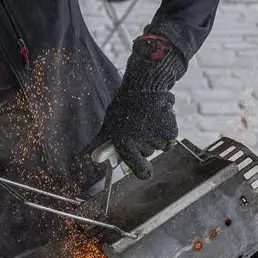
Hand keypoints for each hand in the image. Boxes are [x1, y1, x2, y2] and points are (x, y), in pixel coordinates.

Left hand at [91, 36, 186, 179]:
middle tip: (141, 128)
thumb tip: (86, 156)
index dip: (143, 170)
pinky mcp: (169, 128)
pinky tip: (161, 118)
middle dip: (147, 143)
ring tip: (150, 120)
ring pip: (161, 145)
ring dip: (158, 136)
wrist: (143, 85)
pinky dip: (169, 130)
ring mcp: (155, 135)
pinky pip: (171, 138)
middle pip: (149, 153)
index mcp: (123, 141)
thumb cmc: (124, 106)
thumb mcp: (109, 123)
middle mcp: (139, 140)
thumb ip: (101, 142)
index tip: (146, 172)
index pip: (138, 167)